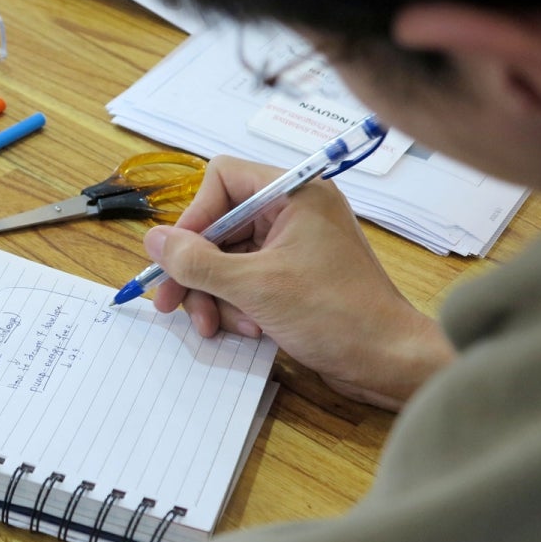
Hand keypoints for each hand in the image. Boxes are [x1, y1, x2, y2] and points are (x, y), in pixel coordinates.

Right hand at [144, 156, 453, 410]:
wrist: (388, 362)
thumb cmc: (335, 315)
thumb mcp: (254, 288)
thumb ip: (197, 262)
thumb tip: (152, 239)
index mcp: (294, 193)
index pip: (222, 179)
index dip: (193, 217)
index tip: (177, 258)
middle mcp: (294, 211)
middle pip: (218, 224)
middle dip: (196, 269)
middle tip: (170, 304)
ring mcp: (294, 244)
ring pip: (226, 257)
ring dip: (214, 294)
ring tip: (217, 327)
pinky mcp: (294, 275)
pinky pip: (245, 278)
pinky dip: (235, 304)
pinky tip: (246, 330)